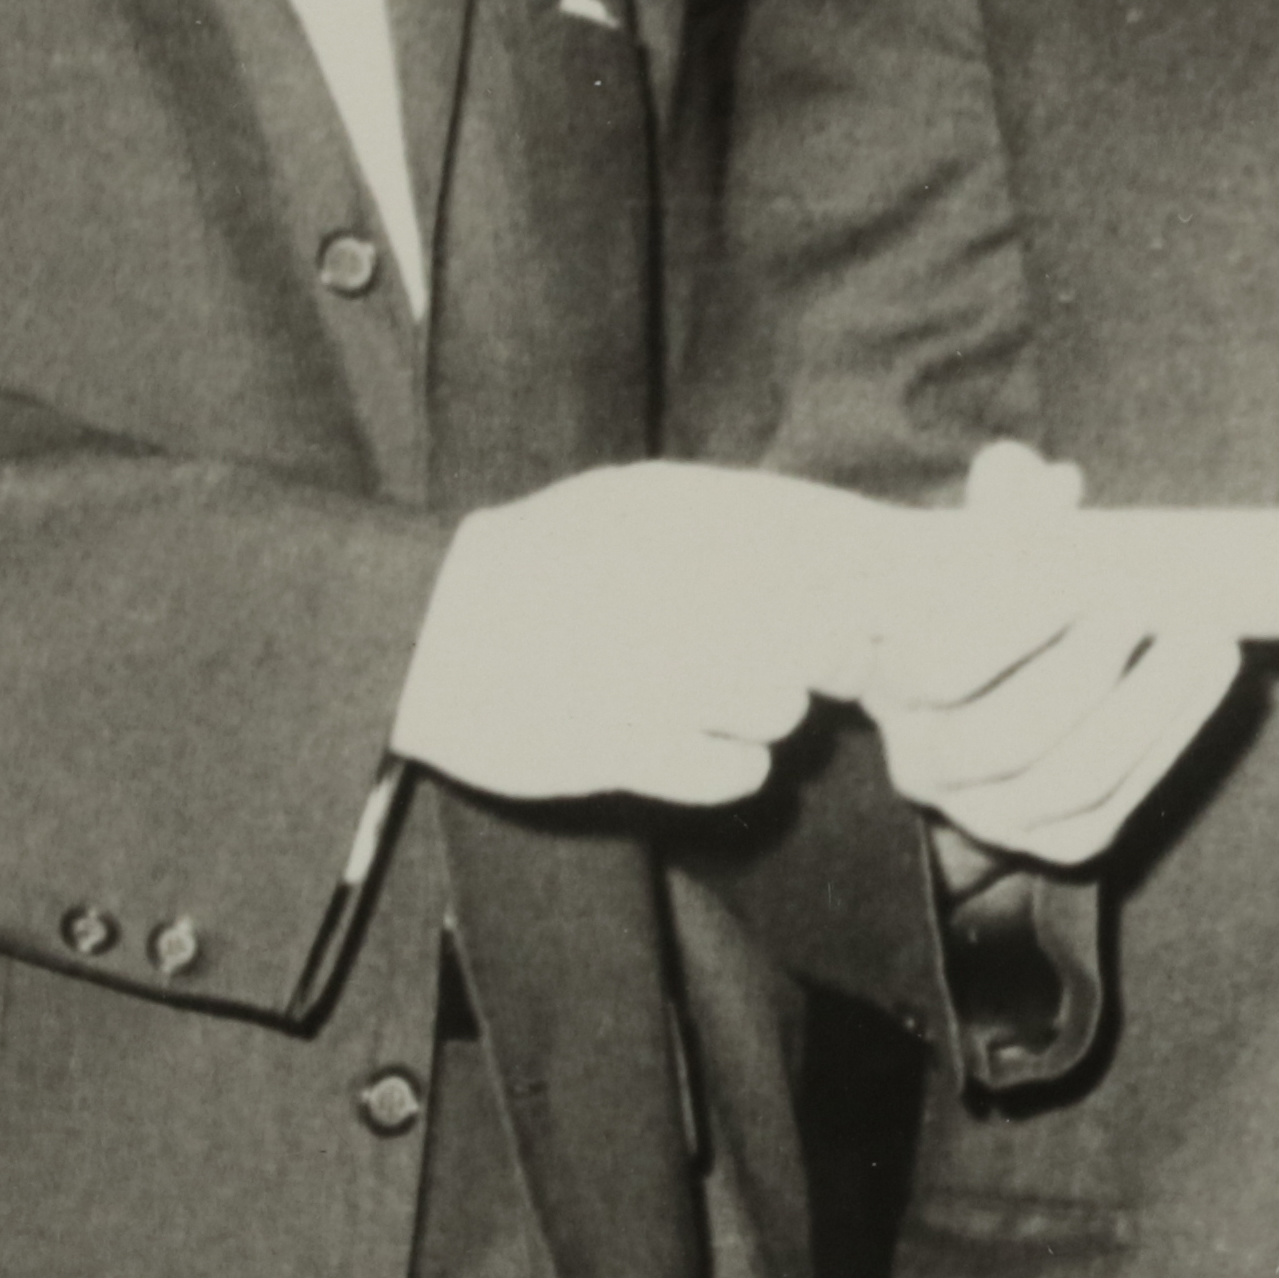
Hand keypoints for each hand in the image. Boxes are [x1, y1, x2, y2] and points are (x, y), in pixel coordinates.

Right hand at [394, 459, 876, 809]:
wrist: (426, 632)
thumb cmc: (540, 561)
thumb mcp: (634, 504)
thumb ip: (736, 517)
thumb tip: (837, 542)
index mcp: (685, 516)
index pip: (835, 552)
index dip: (852, 588)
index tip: (835, 605)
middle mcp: (679, 587)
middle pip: (825, 635)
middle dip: (819, 654)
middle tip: (777, 659)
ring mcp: (652, 671)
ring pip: (784, 707)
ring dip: (766, 712)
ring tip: (716, 702)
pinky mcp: (624, 749)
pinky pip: (738, 773)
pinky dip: (725, 767)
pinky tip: (687, 746)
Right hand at [847, 438, 1239, 869]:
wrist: (983, 682)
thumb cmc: (982, 591)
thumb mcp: (976, 543)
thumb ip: (1004, 506)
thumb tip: (1051, 483)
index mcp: (889, 685)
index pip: (939, 668)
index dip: (1015, 621)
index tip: (1082, 569)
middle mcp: (926, 764)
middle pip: (1010, 734)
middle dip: (1090, 666)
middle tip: (1147, 599)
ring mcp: (990, 815)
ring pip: (1077, 778)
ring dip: (1153, 702)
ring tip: (1203, 631)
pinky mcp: (1056, 842)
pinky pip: (1119, 803)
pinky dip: (1173, 735)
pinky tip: (1210, 669)